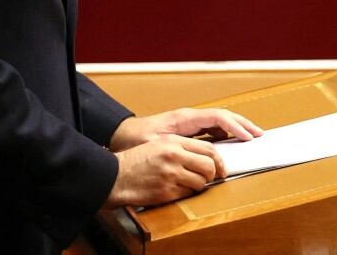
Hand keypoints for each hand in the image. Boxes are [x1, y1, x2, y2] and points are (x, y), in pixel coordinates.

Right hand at [103, 134, 223, 207]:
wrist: (116, 176)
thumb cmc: (136, 161)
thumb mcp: (159, 145)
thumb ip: (181, 147)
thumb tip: (205, 157)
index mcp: (173, 142)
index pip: (208, 149)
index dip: (218, 160)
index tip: (221, 168)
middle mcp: (174, 157)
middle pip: (209, 166)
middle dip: (212, 175)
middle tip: (208, 178)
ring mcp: (171, 175)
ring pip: (200, 183)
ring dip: (198, 185)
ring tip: (188, 183)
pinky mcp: (166, 192)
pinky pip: (188, 195)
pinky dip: (186, 194)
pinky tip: (177, 189)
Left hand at [110, 107, 262, 150]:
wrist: (123, 134)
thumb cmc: (137, 140)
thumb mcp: (157, 145)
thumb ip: (179, 147)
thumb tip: (200, 154)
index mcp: (185, 118)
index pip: (217, 117)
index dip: (235, 126)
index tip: (248, 137)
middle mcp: (190, 117)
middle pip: (223, 116)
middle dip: (243, 124)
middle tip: (260, 135)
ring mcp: (190, 121)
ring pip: (220, 120)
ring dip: (237, 127)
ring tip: (252, 137)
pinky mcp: (189, 128)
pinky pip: (213, 127)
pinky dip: (226, 132)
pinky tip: (232, 142)